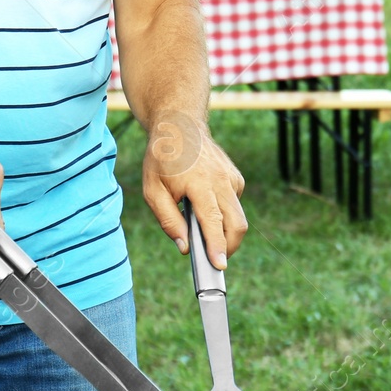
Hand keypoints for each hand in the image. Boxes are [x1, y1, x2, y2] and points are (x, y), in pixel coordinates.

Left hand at [141, 116, 247, 269]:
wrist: (180, 125)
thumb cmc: (162, 159)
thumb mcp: (152, 190)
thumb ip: (168, 220)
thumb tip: (184, 247)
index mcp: (199, 183)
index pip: (213, 221)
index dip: (217, 247)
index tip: (219, 266)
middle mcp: (221, 180)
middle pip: (237, 224)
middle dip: (228, 247)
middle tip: (213, 259)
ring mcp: (232, 178)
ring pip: (238, 216)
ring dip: (225, 232)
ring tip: (203, 231)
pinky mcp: (236, 178)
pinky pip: (234, 204)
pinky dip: (223, 214)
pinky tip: (205, 204)